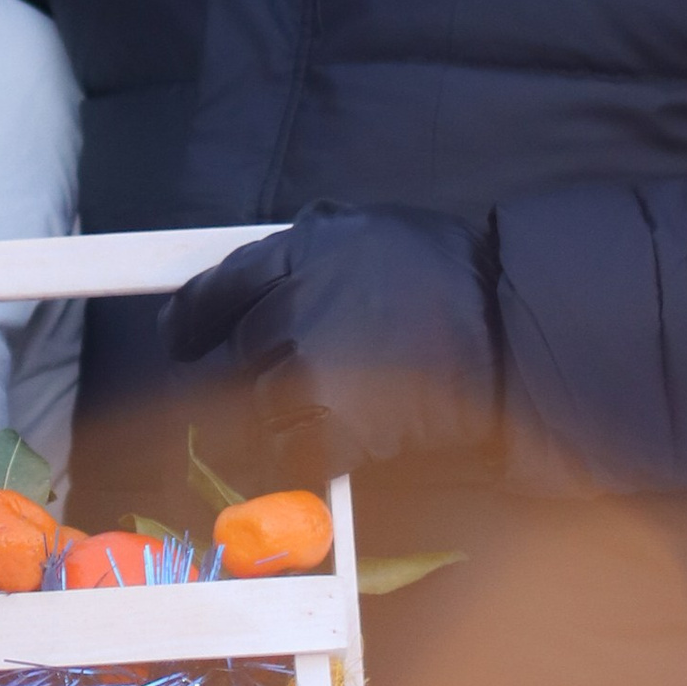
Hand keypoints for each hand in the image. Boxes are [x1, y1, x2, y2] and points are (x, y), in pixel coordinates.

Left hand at [165, 205, 495, 482]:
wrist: (504, 329)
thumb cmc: (447, 275)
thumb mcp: (366, 230)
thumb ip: (306, 247)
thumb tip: (264, 267)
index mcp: (294, 255)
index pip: (212, 292)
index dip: (189, 320)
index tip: (182, 336)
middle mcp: (288, 309)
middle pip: (228, 357)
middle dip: (242, 373)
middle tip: (275, 383)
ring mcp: (304, 372)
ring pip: (254, 411)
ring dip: (278, 417)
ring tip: (331, 407)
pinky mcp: (326, 427)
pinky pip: (290, 454)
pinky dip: (308, 455)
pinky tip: (347, 436)